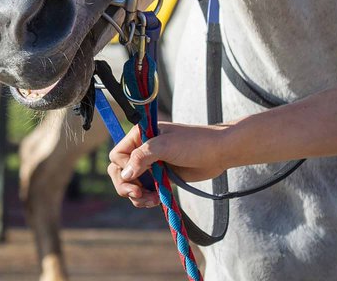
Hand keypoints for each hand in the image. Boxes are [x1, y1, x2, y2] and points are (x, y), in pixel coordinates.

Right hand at [107, 121, 232, 208]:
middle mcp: (142, 149)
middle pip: (119, 172)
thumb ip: (143, 157)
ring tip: (151, 200)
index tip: (137, 177)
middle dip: (125, 186)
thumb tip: (124, 174)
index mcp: (139, 136)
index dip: (123, 168)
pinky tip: (156, 200)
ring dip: (136, 196)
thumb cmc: (195, 143)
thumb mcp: (166, 146)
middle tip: (138, 195)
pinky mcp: (159, 177)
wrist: (219, 153)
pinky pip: (143, 192)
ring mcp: (150, 165)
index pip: (117, 155)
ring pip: (130, 185)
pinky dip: (145, 199)